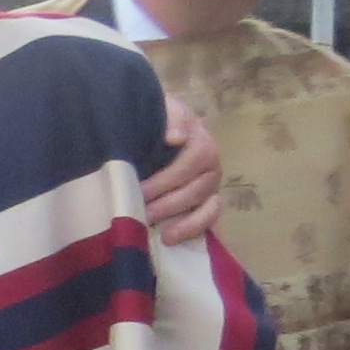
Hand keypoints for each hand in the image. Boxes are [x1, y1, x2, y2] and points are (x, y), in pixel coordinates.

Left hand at [144, 98, 224, 245]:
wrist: (150, 129)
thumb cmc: (153, 122)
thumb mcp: (159, 110)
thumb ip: (170, 119)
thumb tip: (176, 138)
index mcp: (201, 141)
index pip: (194, 160)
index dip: (166, 179)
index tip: (139, 189)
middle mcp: (211, 165)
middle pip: (199, 187)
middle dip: (169, 203)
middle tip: (140, 213)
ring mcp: (209, 185)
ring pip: (208, 205)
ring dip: (185, 221)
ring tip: (161, 233)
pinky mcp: (205, 203)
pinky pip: (210, 218)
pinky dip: (194, 229)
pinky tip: (170, 238)